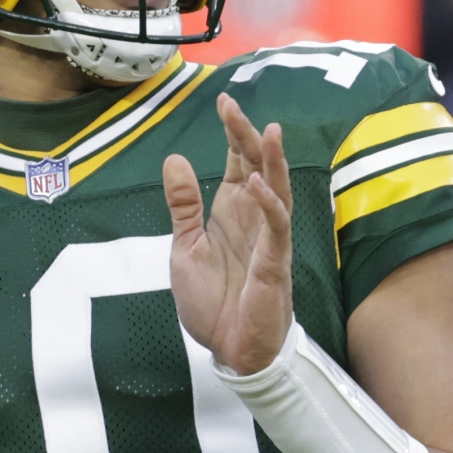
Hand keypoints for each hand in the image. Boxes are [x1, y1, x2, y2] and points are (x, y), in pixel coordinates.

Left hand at [163, 94, 295, 374]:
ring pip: (277, 190)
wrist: (230, 350)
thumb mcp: (184, 248)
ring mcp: (267, 240)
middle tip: (231, 106)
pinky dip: (269, 205)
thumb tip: (175, 159)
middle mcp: (253, 219)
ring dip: (273, 162)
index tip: (223, 102)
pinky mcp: (274, 264)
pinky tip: (258, 184)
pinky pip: (277, 228)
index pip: (239, 163)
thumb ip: (183, 206)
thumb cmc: (213, 303)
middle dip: (246, 136)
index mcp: (232, 213)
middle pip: (258, 167)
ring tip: (268, 132)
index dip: (233, 133)